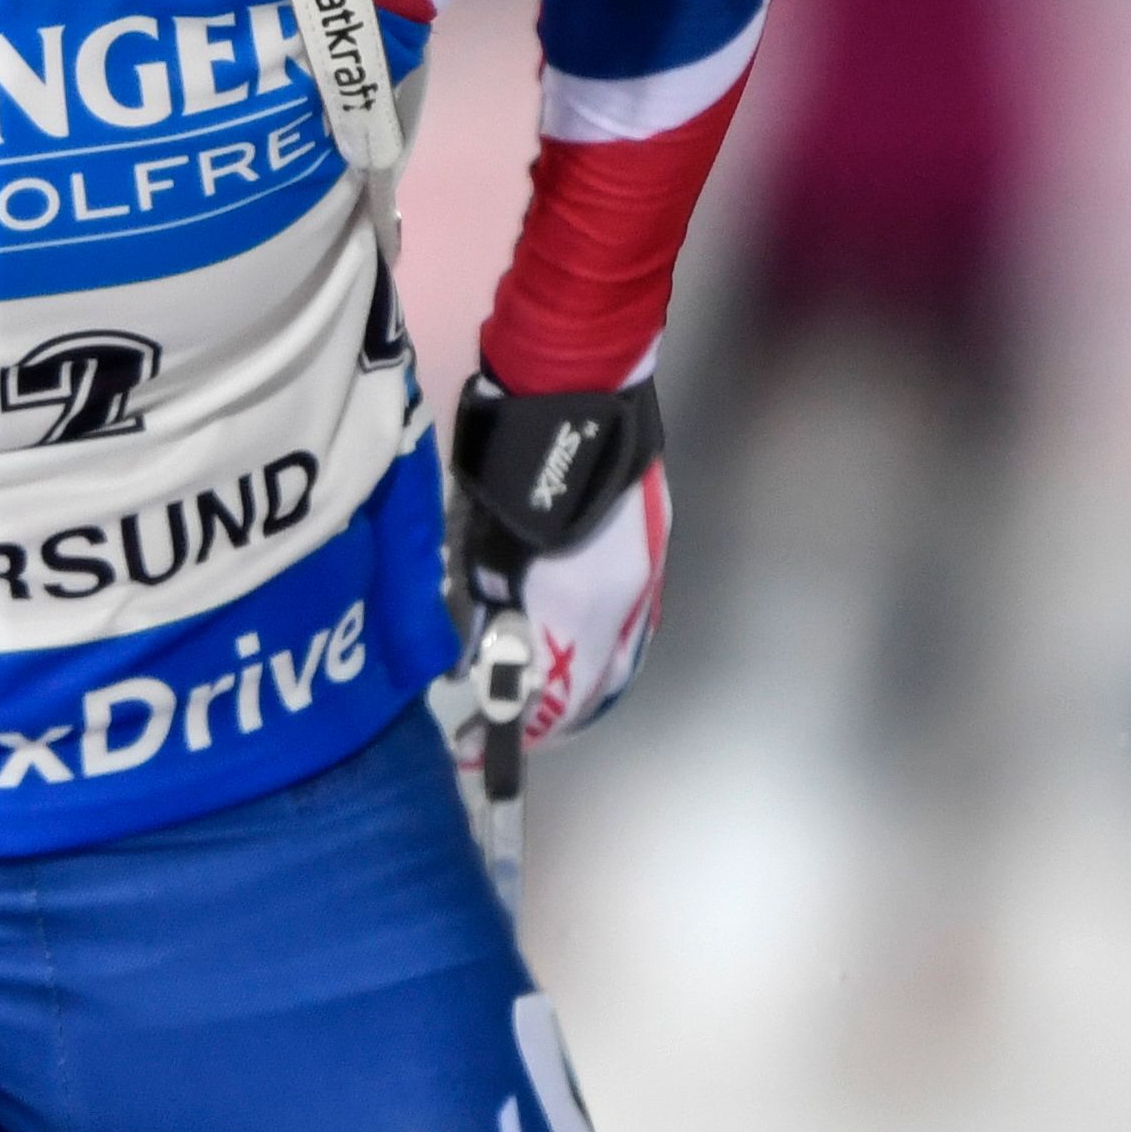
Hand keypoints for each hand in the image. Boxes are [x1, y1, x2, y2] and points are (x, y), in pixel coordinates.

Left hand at [448, 372, 670, 754]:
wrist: (576, 385)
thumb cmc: (513, 461)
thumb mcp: (483, 544)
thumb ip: (492, 607)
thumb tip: (485, 653)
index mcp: (579, 604)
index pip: (555, 698)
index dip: (519, 730)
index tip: (480, 746)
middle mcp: (626, 599)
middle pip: (594, 686)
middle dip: (553, 714)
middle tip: (509, 723)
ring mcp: (647, 570)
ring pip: (616, 655)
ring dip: (579, 682)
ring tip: (535, 689)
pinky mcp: (650, 546)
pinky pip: (627, 621)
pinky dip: (597, 645)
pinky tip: (567, 640)